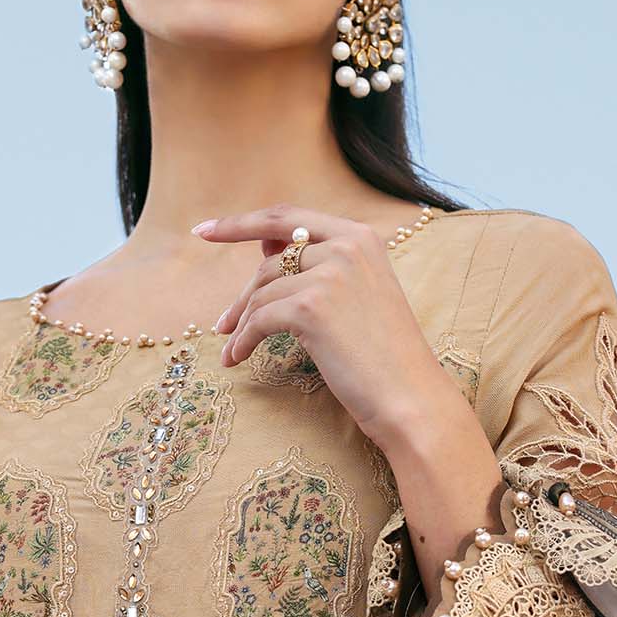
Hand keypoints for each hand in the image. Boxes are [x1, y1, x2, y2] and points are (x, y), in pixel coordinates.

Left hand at [196, 204, 476, 455]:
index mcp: (360, 236)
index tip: (205, 231)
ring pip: (262, 291)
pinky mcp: (311, 307)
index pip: (288, 217)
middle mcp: (346, 246)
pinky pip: (259, 319)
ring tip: (232, 348)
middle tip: (220, 322)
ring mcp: (330, 274)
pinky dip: (243, 341)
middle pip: (270, 259)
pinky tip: (237, 359)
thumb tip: (264, 249)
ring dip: (241, 323)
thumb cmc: (385, 356)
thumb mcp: (358, 295)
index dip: (241, 223)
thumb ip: (319, 266)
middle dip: (241, 293)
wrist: (411, 399)